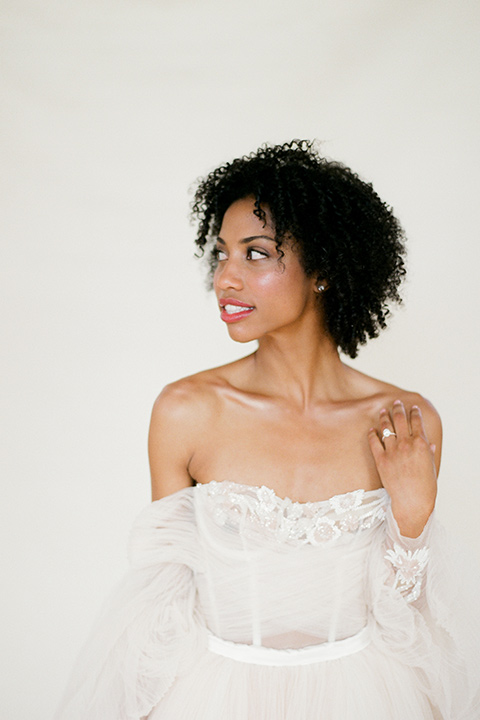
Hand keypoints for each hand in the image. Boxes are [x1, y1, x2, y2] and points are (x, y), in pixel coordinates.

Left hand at [368, 400, 436, 537]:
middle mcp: (406, 444)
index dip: (414, 412)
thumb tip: (430, 445)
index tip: (412, 407)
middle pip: (401, 420)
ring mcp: (393, 451)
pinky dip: (372, 434)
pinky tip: (371, 429)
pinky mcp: (381, 459)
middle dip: (399, 409)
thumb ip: (429, 453)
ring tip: (383, 411)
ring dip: (384, 417)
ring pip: (387, 427)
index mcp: (421, 444)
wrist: (412, 501)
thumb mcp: (431, 467)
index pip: (417, 421)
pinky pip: (374, 442)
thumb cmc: (425, 486)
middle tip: (396, 403)